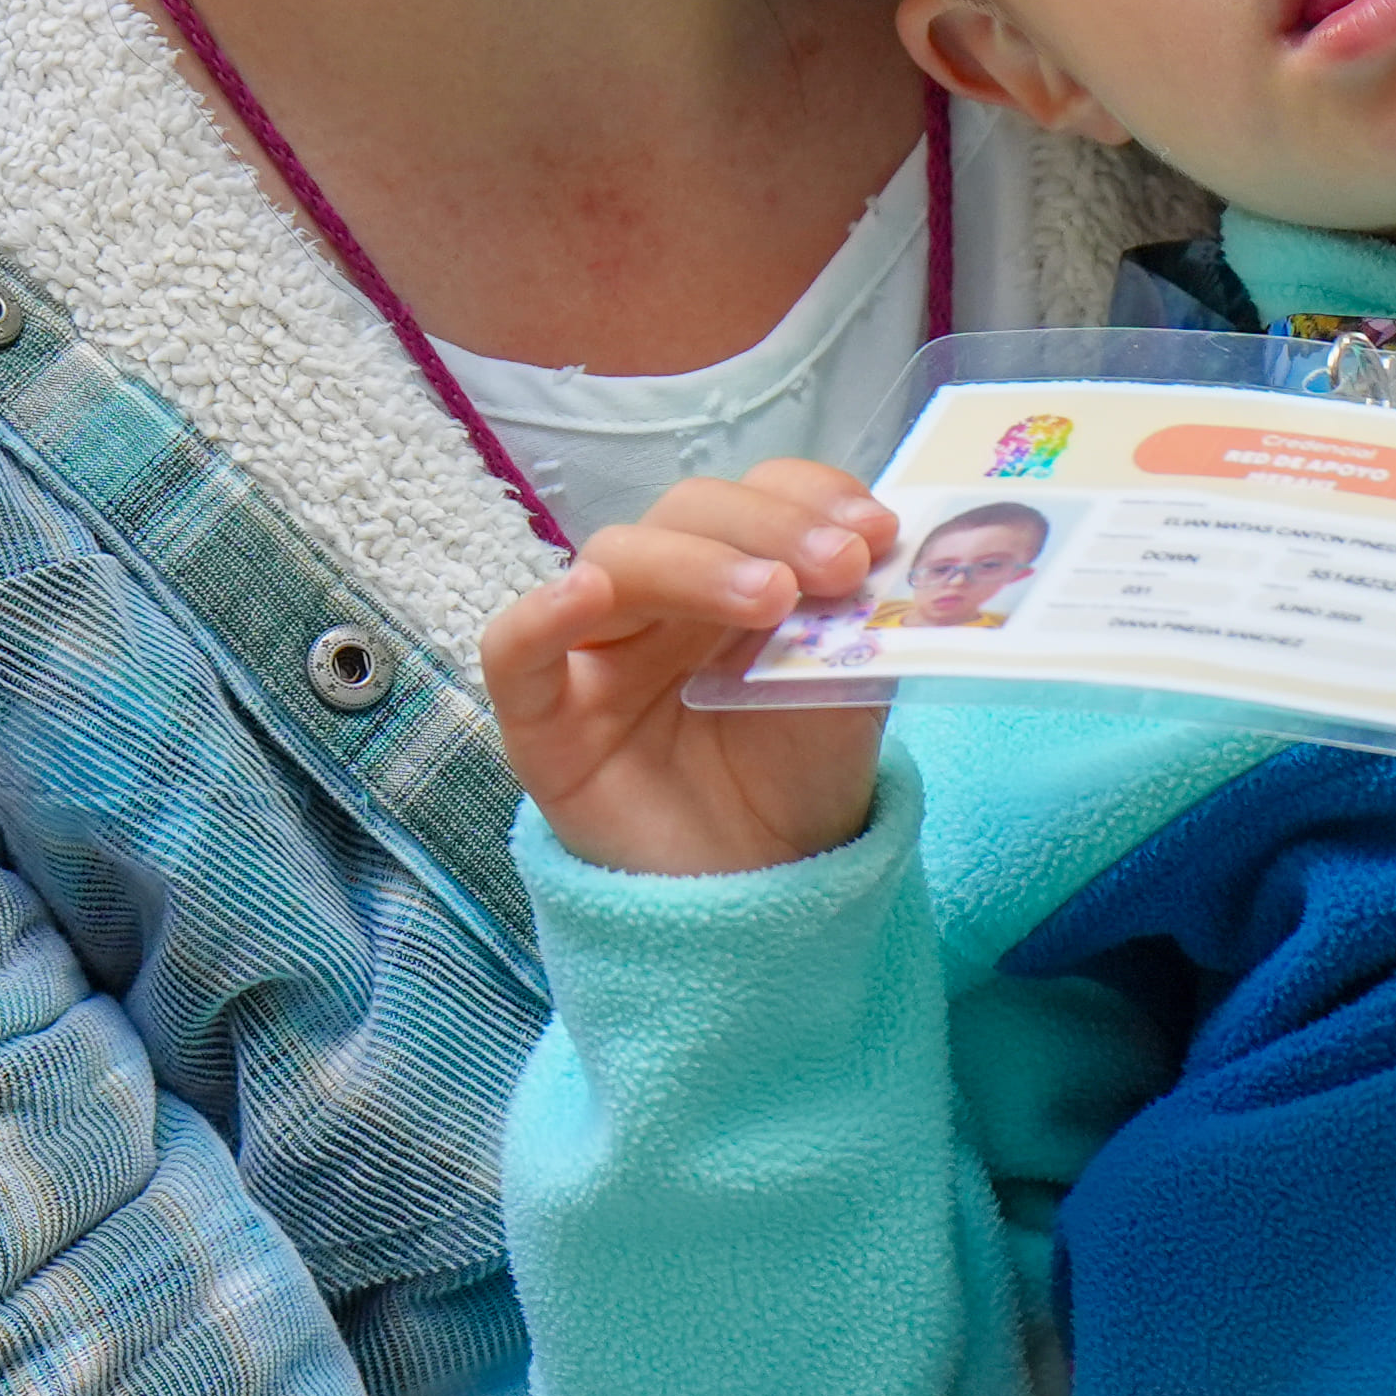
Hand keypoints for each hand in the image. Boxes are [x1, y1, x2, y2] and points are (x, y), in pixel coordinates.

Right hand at [480, 459, 895, 877]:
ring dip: (694, 563)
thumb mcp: (848, 692)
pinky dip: (543, 612)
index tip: (876, 532)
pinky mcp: (543, 716)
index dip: (810, 497)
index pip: (755, 497)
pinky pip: (514, 648)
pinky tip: (588, 594)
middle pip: (687, 515)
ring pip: (616, 560)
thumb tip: (881, 550)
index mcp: (734, 574)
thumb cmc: (797, 782)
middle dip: (767, 528)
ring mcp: (597, 649)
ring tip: (772, 597)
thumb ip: (854, 624)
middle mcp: (662, 598)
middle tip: (837, 567)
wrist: (766, 897)